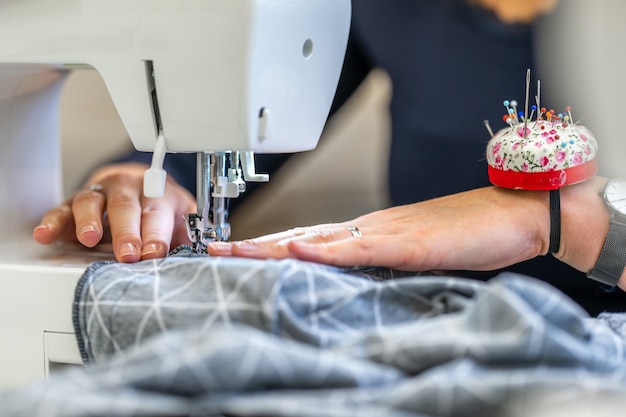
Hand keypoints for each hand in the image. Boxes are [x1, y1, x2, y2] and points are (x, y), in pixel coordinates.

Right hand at [33, 162, 195, 262]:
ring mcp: (101, 193)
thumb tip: (199, 260)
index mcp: (159, 195)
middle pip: (127, 206)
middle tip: (127, 254)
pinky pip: (62, 208)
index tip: (155, 253)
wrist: (141, 182)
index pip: (158, 213)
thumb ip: (188, 237)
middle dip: (127, 231)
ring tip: (89, 239)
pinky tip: (46, 234)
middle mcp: (130, 189)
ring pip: (92, 201)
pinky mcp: (76, 201)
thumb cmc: (163, 209)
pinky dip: (53, 220)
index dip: (156, 233)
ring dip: (89, 220)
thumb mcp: (182, 219)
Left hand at [208, 186, 553, 271]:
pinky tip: (299, 251)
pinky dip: (326, 250)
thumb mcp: (412, 256)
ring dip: (275, 246)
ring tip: (235, 251)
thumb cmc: (465, 236)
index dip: (268, 248)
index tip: (234, 254)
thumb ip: (379, 265)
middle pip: (301, 237)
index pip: (307, 241)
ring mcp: (387, 233)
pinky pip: (361, 247)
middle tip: (213, 250)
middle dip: (254, 246)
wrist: (511, 215)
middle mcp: (368, 228)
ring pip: (320, 239)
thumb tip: (348, 280)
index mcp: (367, 232)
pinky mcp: (410, 244)